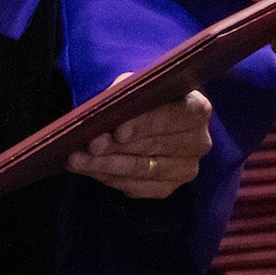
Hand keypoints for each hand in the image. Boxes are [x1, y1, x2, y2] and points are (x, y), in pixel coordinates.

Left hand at [67, 82, 212, 199]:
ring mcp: (185, 169)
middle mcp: (198, 142)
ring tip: (77, 160)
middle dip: (117, 146)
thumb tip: (110, 107)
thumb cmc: (143, 100)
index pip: (175, 116)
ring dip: (106, 166)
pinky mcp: (168, 188)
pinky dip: (109, 178)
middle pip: (154, 145)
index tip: (117, 130)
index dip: (145, 123)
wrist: (148, 120)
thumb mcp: (137, 86)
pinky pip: (136, 188)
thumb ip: (127, 91)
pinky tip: (88, 170)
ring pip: (142, 170)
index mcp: (198, 109)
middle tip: (89, 145)